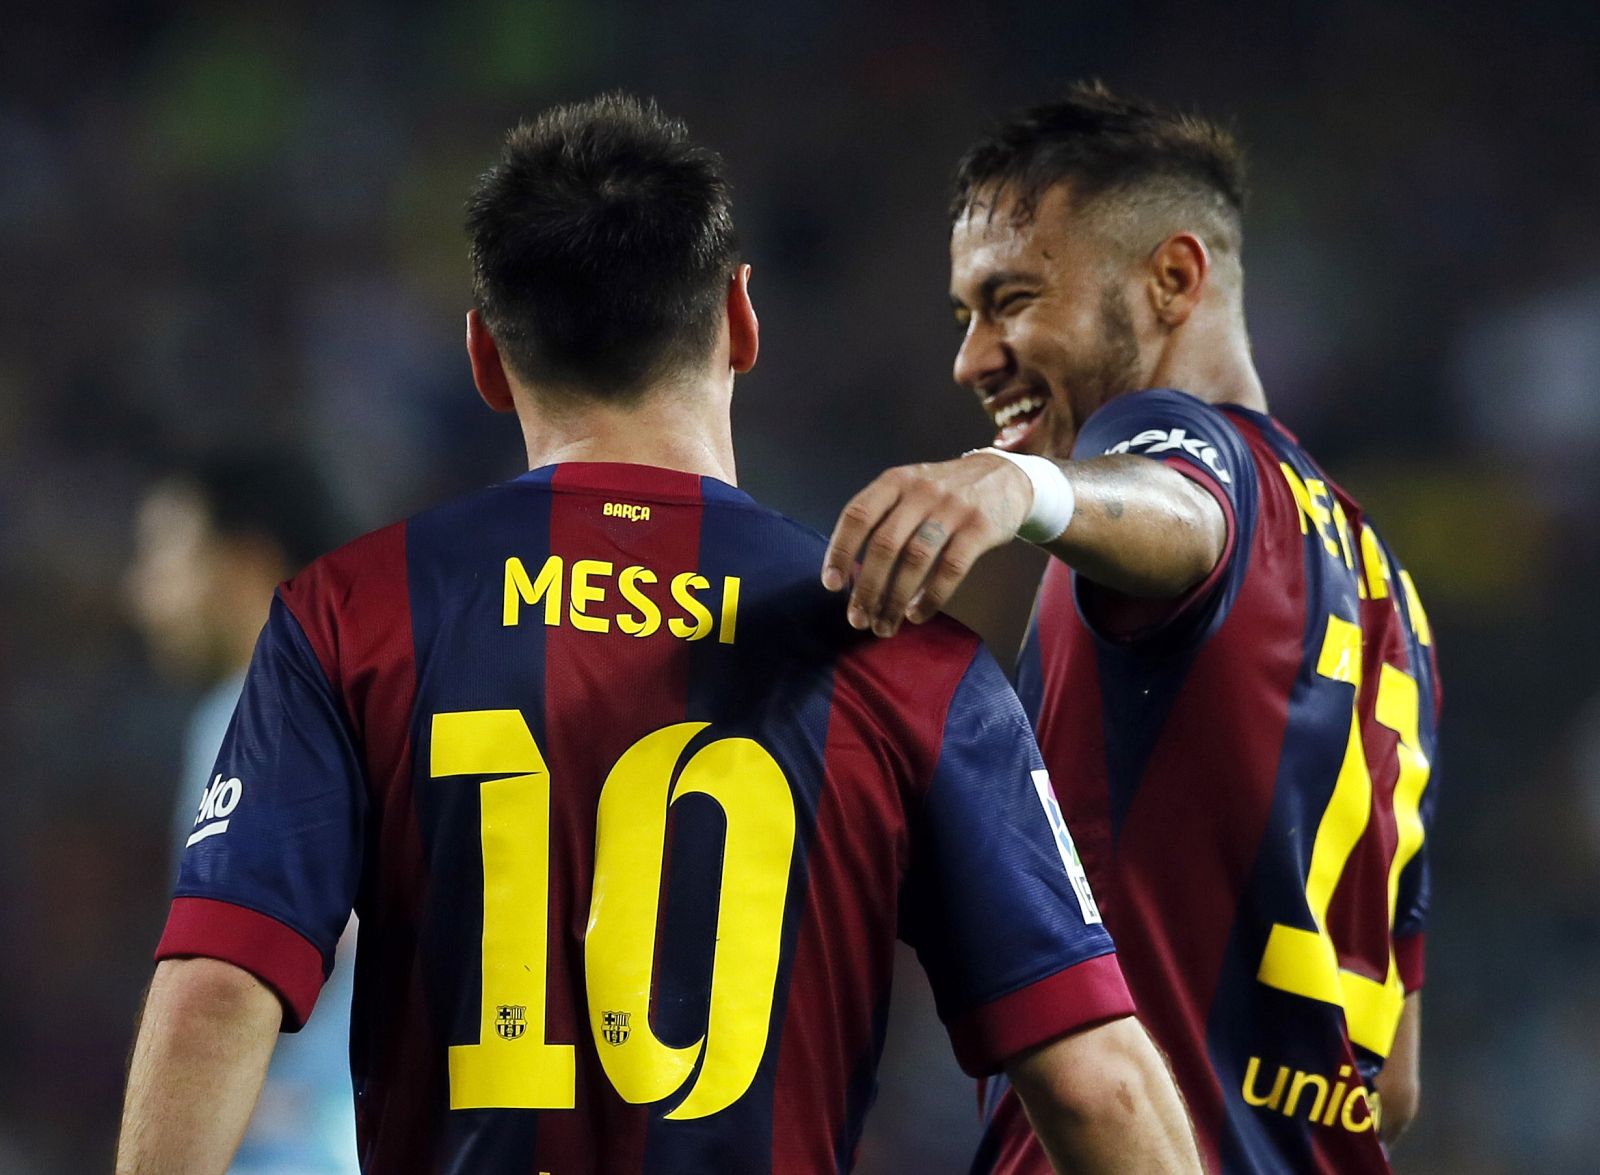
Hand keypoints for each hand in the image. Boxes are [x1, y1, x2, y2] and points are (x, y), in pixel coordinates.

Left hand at [821, 452, 1032, 636]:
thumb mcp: (910, 488)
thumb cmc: (945, 492)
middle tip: (858, 619)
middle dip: (867, 588)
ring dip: (895, 599)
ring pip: (914, 560)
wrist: (1004, 476)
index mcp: (895, 481)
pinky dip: (931, 597)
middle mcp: (921, 491)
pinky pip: (950, 569)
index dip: (841, 551)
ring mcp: (952, 508)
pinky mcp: (979, 528)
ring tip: (884, 626)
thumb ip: (883, 517)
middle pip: (884, 545)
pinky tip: (916, 614)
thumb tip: (851, 573)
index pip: (857, 515)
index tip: (832, 585)